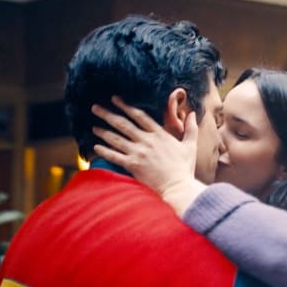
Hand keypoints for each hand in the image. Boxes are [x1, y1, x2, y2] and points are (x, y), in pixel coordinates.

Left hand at [91, 96, 205, 215]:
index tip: (114, 99)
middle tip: (94, 107)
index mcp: (159, 135)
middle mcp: (147, 141)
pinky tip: (95, 147)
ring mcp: (138, 153)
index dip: (125, 106)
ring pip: (116, 139)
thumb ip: (190, 129)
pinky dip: (104, 151)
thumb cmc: (184, 169)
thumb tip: (193, 113)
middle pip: (123, 124)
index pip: (139, 116)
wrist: (178, 188)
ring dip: (103, 132)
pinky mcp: (133, 166)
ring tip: (93, 127)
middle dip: (108, 114)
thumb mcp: (190, 146)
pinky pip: (115, 157)